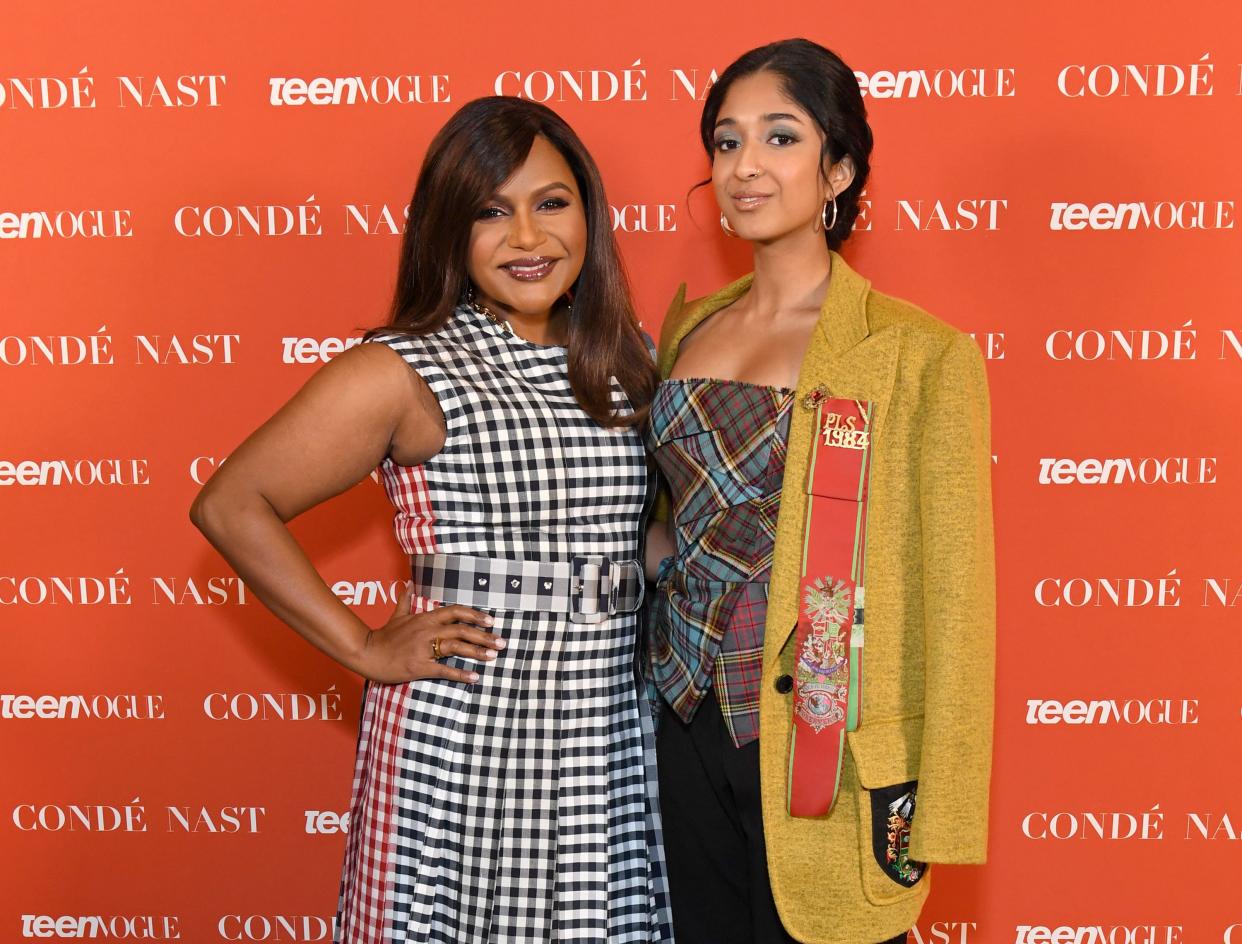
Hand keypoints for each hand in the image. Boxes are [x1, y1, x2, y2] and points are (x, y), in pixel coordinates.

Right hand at [354, 587, 503, 683]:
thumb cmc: (383, 636)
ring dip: (476, 652)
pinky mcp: (419, 666)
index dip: (475, 615)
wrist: (367, 653)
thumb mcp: (396, 615)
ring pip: (456, 647)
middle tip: (501, 643)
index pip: (455, 612)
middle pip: (461, 630)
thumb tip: (409, 583)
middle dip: (484, 636)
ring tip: (492, 657)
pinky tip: (474, 677)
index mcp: (425, 618)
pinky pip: (444, 670)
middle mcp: (427, 631)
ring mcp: (423, 648)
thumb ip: (405, 600)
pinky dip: (460, 674)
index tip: (491, 621)